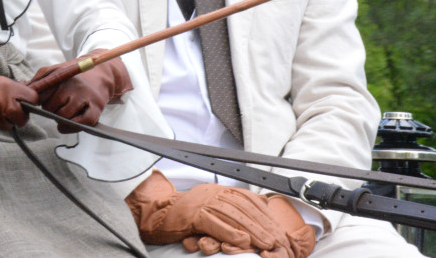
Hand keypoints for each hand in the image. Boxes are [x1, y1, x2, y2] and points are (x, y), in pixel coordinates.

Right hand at [0, 62, 37, 137]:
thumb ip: (6, 89)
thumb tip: (21, 95)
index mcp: (6, 85)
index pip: (32, 97)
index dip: (29, 104)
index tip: (23, 107)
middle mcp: (4, 99)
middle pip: (23, 117)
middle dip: (15, 119)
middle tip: (4, 116)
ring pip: (7, 126)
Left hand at [30, 51, 131, 132]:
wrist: (101, 74)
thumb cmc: (73, 77)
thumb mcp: (55, 71)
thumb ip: (39, 79)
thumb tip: (23, 86)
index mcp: (62, 76)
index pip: (42, 94)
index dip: (39, 101)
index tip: (40, 102)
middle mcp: (74, 86)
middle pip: (51, 107)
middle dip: (49, 111)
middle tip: (54, 108)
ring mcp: (86, 97)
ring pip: (65, 115)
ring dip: (59, 120)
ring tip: (60, 116)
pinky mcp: (97, 108)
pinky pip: (82, 123)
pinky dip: (71, 127)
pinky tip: (66, 125)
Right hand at [125, 170, 291, 253]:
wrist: (155, 215)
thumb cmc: (184, 218)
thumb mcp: (211, 211)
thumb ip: (231, 214)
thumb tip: (258, 220)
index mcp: (219, 191)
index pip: (249, 200)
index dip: (266, 216)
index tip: (279, 232)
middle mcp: (212, 192)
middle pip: (244, 208)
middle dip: (264, 225)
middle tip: (278, 241)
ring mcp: (202, 202)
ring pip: (233, 215)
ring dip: (252, 230)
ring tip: (266, 244)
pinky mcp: (191, 215)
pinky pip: (214, 222)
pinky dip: (230, 232)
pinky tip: (242, 241)